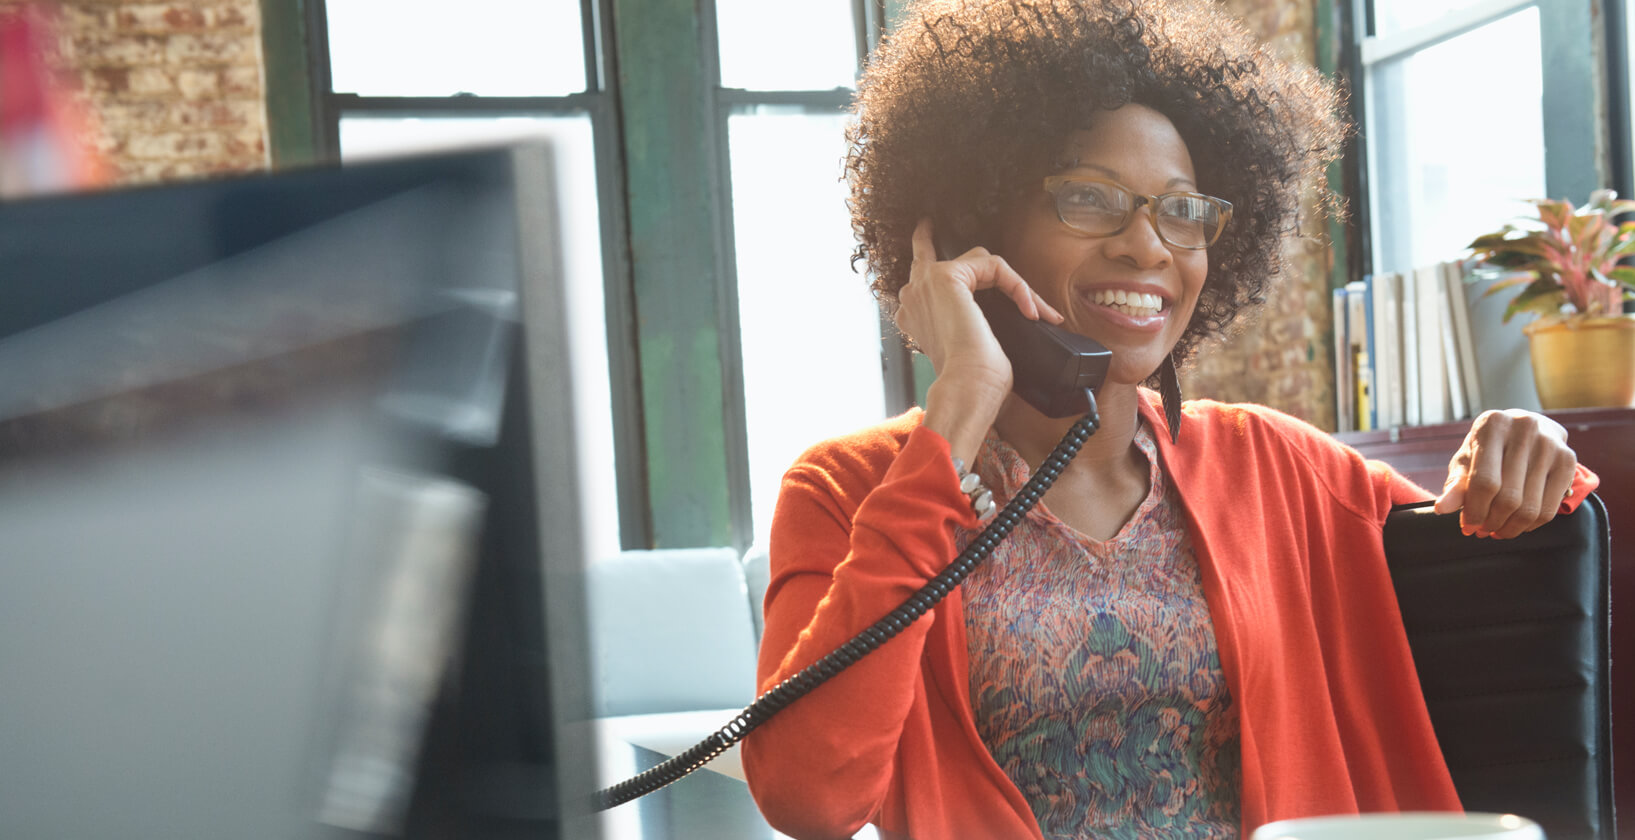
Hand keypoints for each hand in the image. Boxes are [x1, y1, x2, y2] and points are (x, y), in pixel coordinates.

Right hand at [899, 218, 1061, 460]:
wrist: (967, 387)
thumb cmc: (971, 380)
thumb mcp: (967, 346)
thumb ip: (969, 324)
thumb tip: (1010, 322)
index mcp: (912, 317)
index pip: (918, 282)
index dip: (926, 263)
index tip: (929, 249)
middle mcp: (911, 297)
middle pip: (926, 253)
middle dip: (927, 239)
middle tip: (926, 224)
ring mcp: (925, 284)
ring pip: (977, 262)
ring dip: (1011, 283)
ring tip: (1035, 307)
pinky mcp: (947, 276)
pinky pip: (995, 267)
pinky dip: (1019, 288)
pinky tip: (1031, 310)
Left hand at [1433, 409, 1578, 538]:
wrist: (1525, 429)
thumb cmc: (1489, 449)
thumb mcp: (1466, 461)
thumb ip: (1455, 485)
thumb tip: (1441, 509)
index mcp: (1492, 425)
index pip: (1484, 482)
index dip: (1475, 511)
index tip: (1467, 527)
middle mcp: (1524, 429)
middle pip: (1509, 498)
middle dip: (1492, 522)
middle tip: (1482, 531)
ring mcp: (1550, 444)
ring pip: (1530, 507)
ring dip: (1510, 528)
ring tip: (1497, 530)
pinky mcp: (1568, 460)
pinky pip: (1550, 509)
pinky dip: (1531, 525)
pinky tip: (1518, 525)